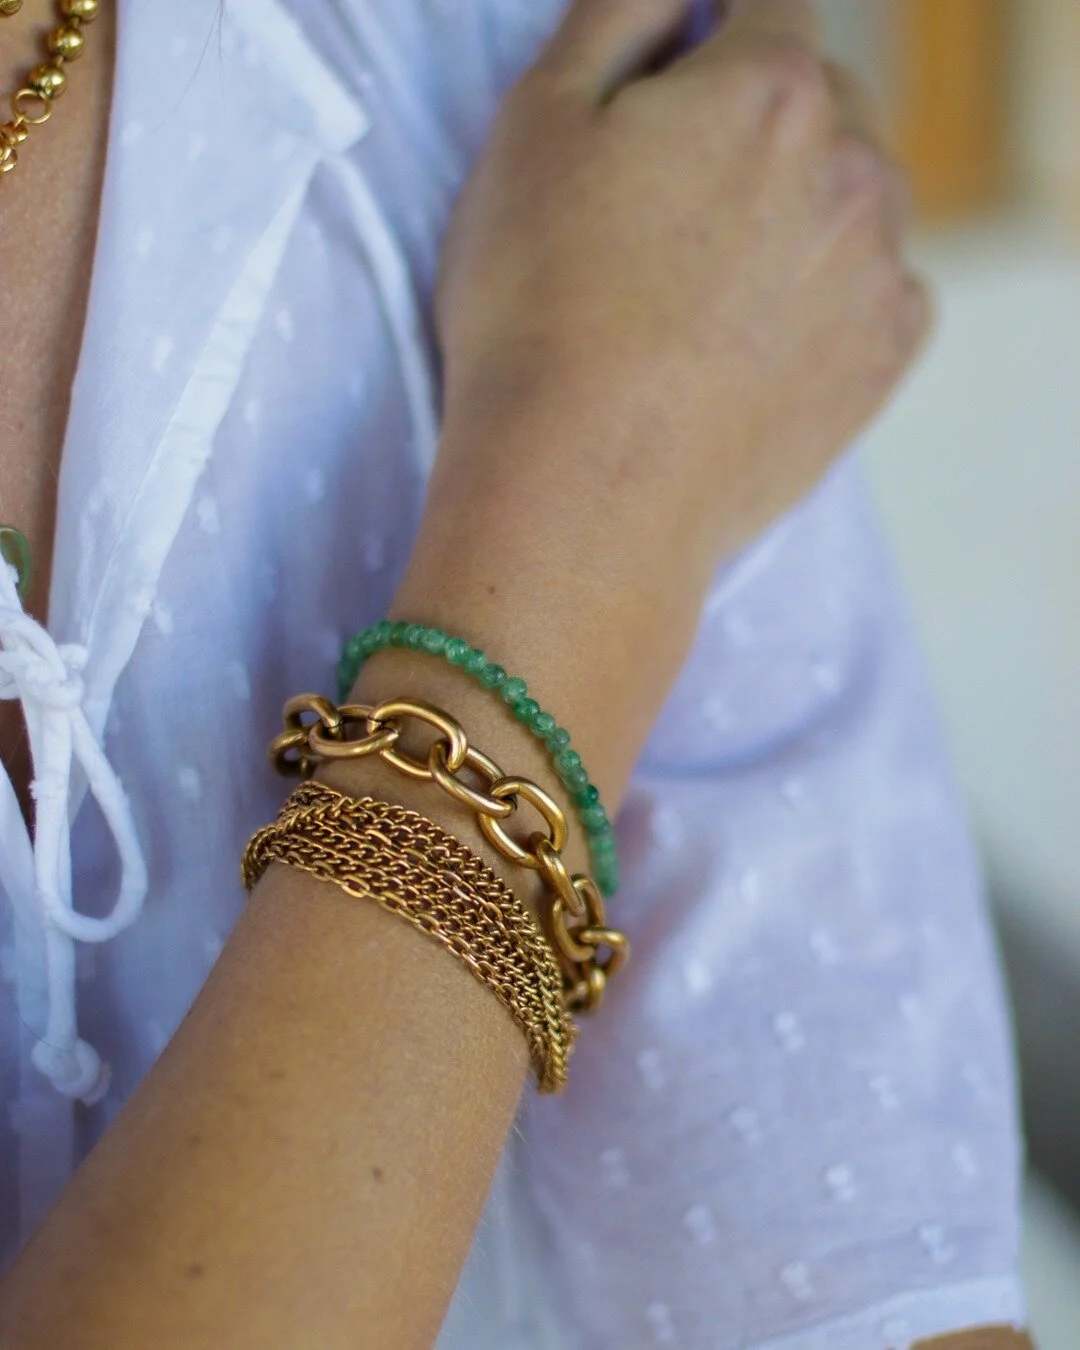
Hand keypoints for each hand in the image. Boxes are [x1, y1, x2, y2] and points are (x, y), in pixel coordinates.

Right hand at [435, 0, 927, 579]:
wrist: (583, 493)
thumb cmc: (537, 313)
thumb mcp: (535, 123)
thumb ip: (619, 12)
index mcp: (771, 90)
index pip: (767, 4)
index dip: (713, 38)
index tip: (679, 80)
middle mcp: (855, 167)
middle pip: (821, 102)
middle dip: (758, 124)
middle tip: (671, 204)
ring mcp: (880, 271)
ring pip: (853, 196)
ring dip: (799, 209)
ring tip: (708, 283)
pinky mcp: (883, 361)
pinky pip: (878, 289)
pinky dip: (831, 293)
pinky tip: (756, 335)